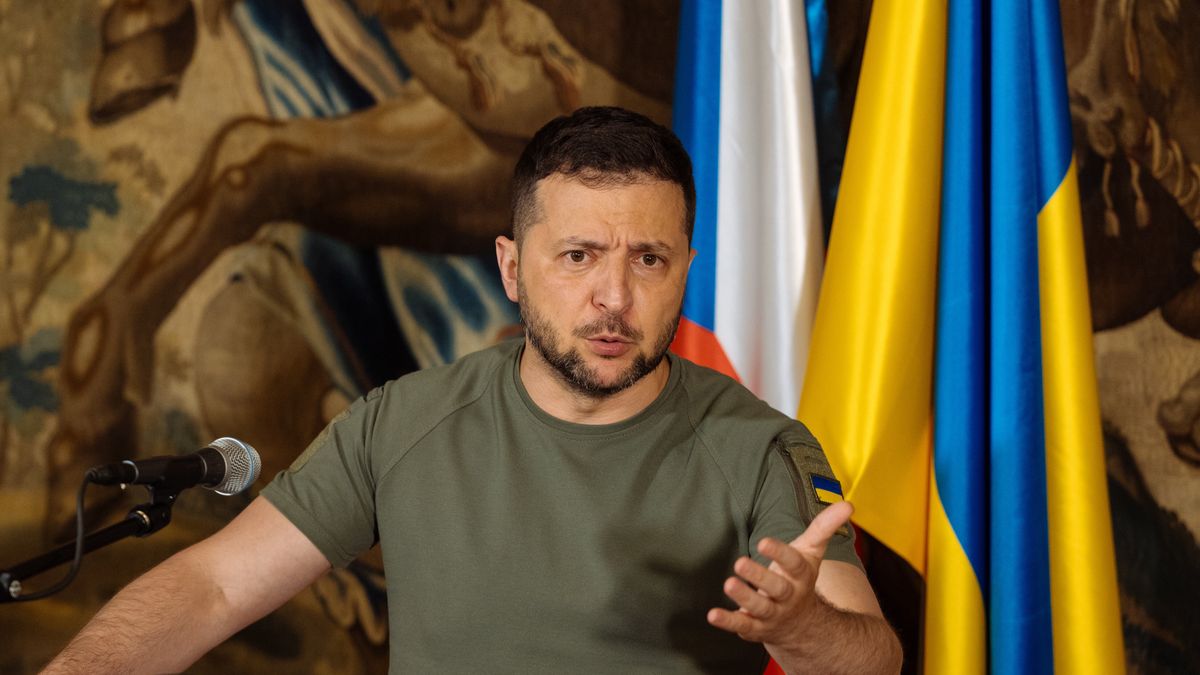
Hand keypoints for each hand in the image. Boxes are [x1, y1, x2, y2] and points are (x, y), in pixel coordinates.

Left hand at [706, 501, 853, 652]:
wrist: (803, 626)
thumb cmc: (800, 579)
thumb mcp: (811, 552)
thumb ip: (824, 527)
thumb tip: (848, 504)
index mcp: (801, 576)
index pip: (794, 563)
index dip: (779, 552)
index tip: (763, 542)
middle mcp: (788, 596)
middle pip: (777, 588)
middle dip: (759, 576)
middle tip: (739, 563)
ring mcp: (773, 614)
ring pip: (759, 607)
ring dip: (744, 597)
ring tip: (729, 584)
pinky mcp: (756, 627)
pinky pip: (742, 625)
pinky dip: (728, 621)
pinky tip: (713, 615)